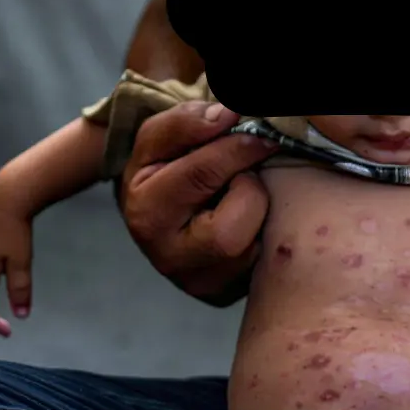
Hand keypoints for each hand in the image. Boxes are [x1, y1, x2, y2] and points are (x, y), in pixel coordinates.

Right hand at [120, 101, 278, 304]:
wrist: (162, 217)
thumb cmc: (164, 171)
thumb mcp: (159, 141)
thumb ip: (186, 123)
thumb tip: (227, 115)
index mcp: (146, 214)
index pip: (199, 177)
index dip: (236, 148)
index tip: (260, 129)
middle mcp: (170, 260)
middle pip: (228, 232)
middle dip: (248, 189)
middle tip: (253, 164)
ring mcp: (201, 284)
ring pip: (251, 250)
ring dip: (257, 212)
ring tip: (242, 195)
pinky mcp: (228, 294)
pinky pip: (261, 262)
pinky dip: (263, 234)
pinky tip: (252, 219)